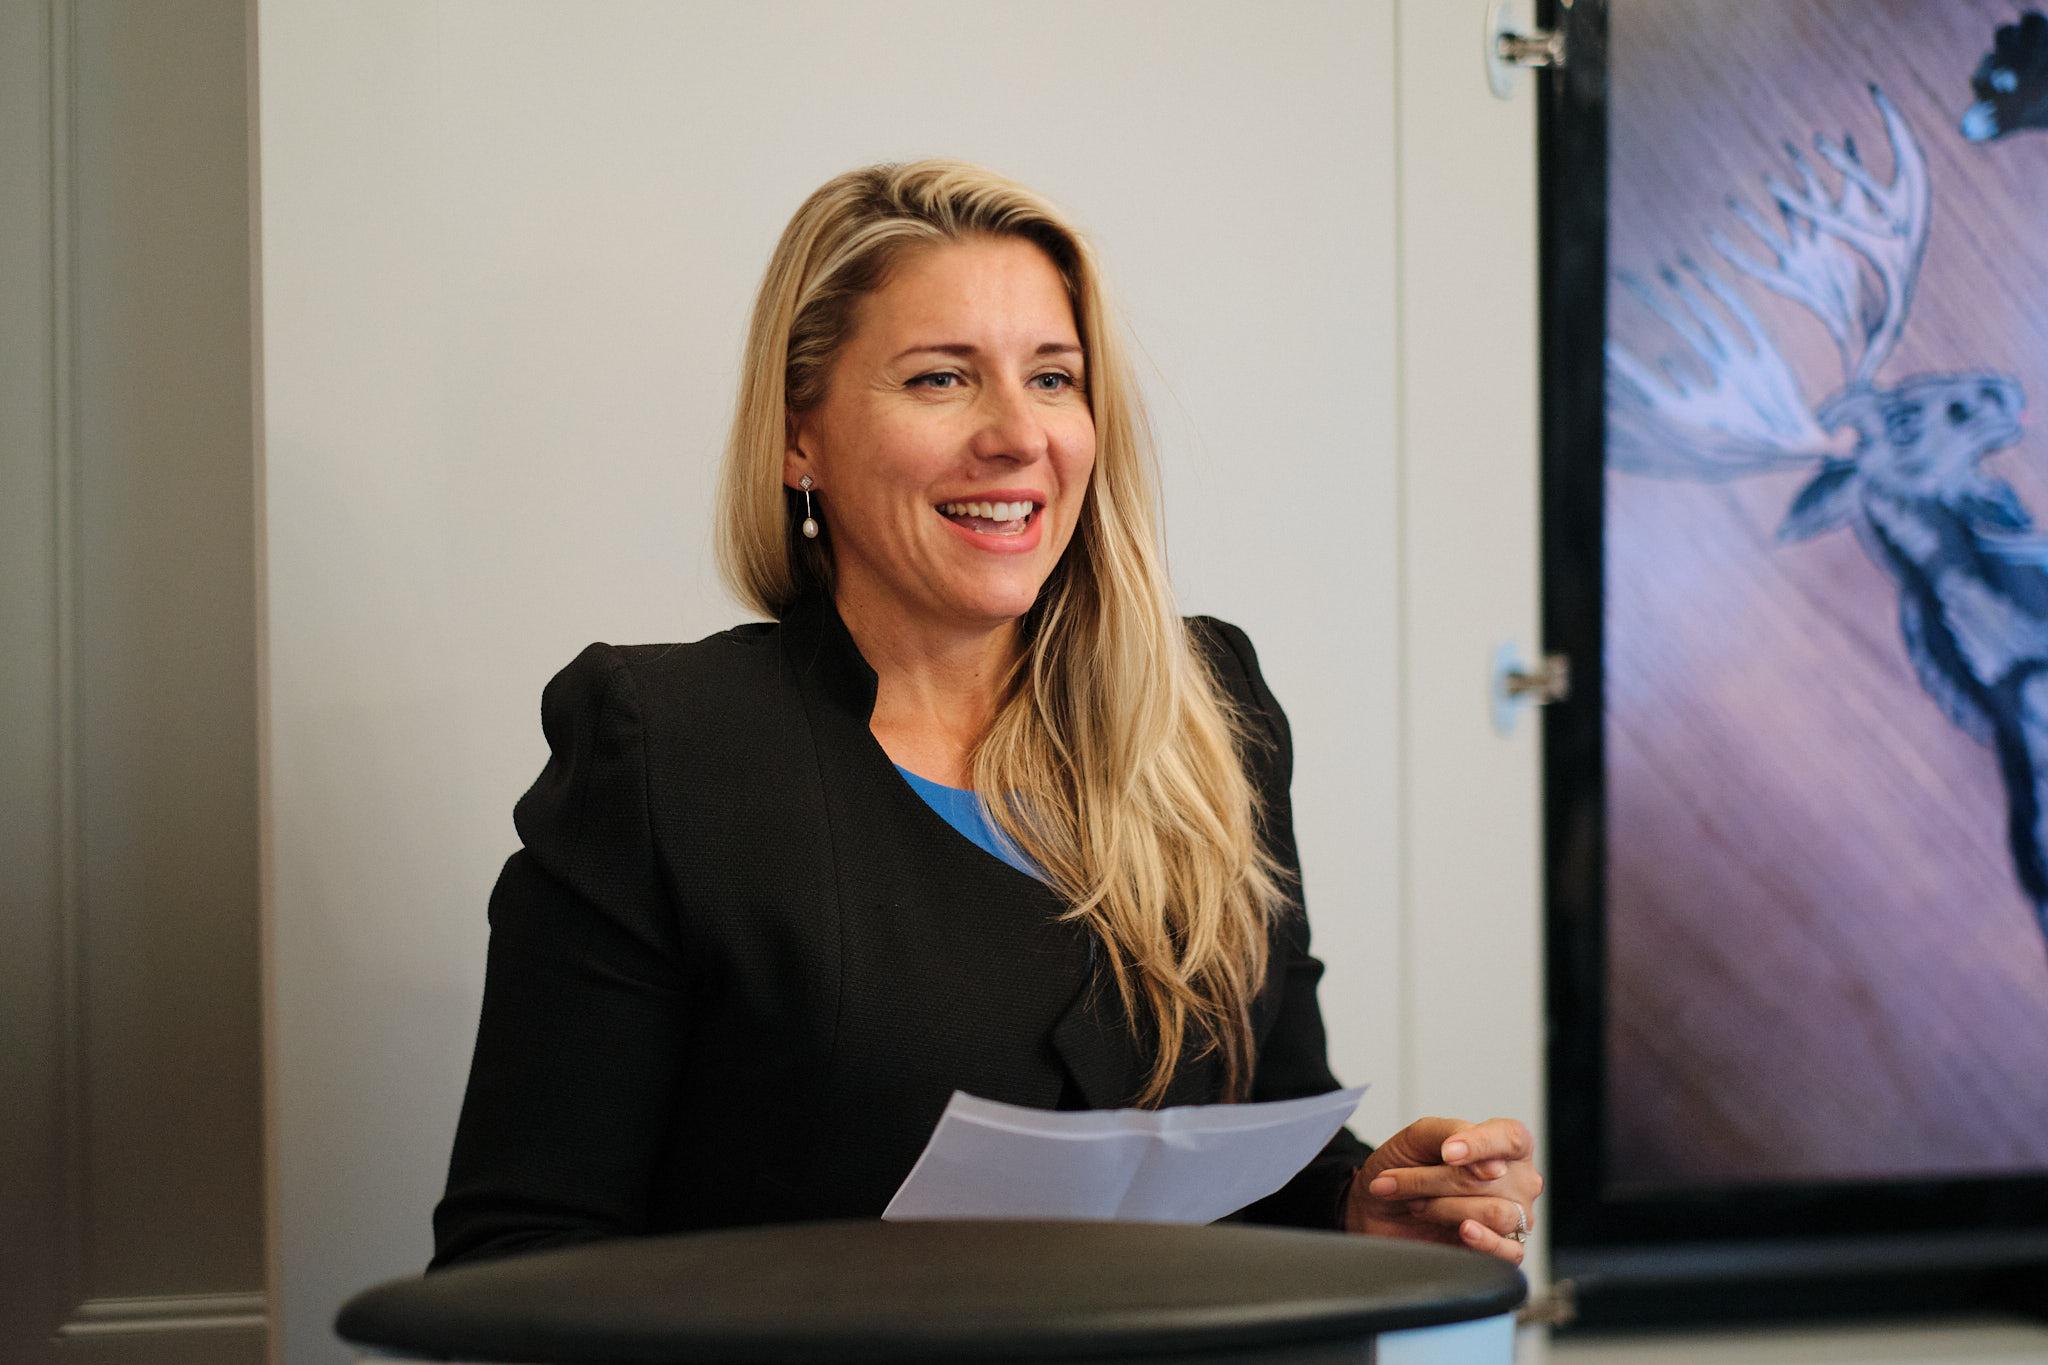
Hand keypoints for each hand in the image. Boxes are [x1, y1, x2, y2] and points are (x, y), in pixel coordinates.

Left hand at [1342, 1116, 1540, 1265]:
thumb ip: (1455, 1133)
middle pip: (1493, 1179)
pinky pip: (1511, 1251)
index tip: (1446, 1154)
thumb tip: (1494, 1167)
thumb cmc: (1404, 1166)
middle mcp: (1517, 1181)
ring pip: (1496, 1213)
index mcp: (1505, 1144)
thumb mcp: (1420, 1136)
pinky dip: (1485, 1241)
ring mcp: (1515, 1217)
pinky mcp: (1504, 1250)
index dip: (1480, 1145)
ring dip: (1444, 1208)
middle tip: (1399, 1182)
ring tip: (1418, 1206)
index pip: (1512, 1138)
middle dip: (1435, 1180)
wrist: (1379, 1207)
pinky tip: (1464, 1231)